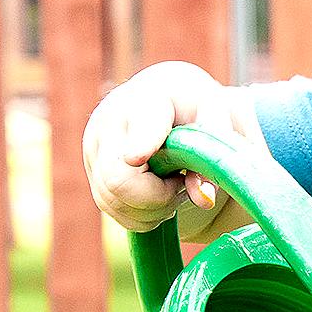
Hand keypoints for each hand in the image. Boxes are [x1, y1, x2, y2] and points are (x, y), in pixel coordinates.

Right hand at [81, 60, 264, 232]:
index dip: (140, 145)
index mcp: (146, 98)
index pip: (140, 127)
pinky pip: (111, 209)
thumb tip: (203, 198)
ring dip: (152, 207)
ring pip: (113, 202)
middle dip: (158, 197)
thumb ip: (216, 155)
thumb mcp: (219, 123)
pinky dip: (140, 213)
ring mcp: (94, 148)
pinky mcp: (92, 171)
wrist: (173, 105)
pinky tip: (157, 193)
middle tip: (180, 184)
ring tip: (173, 184)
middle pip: (119, 181)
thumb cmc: (198, 111)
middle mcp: (109, 121)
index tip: (137, 158)